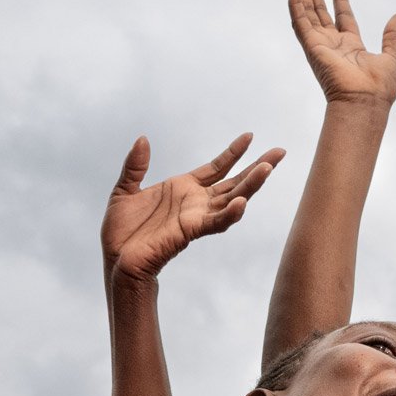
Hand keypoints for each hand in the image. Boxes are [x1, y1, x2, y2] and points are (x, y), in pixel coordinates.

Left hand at [101, 134, 283, 287]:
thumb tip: (143, 139)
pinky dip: (229, 213)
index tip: (250, 136)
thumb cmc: (121, 231)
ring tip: (267, 169)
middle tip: (280, 152)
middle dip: (258, 167)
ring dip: (250, 186)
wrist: (116, 260)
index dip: (233, 153)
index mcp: (184, 189)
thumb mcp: (124, 190)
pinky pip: (215, 222)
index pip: (217, 167)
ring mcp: (196, 217)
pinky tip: (242, 203)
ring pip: (231, 199)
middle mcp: (196, 203)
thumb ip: (135, 166)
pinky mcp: (190, 231)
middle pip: (235, 181)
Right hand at [289, 0, 395, 107]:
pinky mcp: (312, 47)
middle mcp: (334, 46)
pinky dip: (295, 4)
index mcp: (352, 48)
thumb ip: (393, 35)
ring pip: (308, 14)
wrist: (366, 101)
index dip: (340, 2)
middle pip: (321, 13)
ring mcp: (320, 46)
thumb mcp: (393, 56)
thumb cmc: (381, 88)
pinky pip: (300, 22)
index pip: (343, 19)